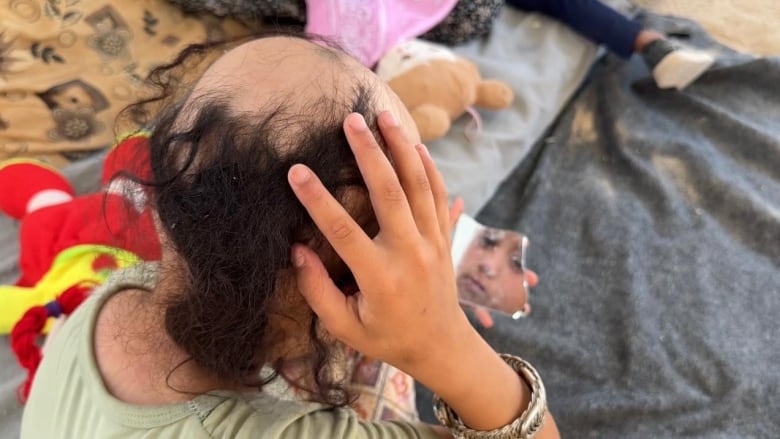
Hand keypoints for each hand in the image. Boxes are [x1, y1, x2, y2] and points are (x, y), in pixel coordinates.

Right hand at [289, 112, 559, 436]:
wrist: (442, 346)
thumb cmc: (387, 339)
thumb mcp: (345, 328)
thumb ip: (318, 291)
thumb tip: (296, 251)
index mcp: (381, 278)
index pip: (343, 231)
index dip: (317, 200)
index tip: (296, 171)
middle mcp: (410, 254)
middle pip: (389, 193)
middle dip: (369, 153)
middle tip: (351, 120)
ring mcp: (432, 242)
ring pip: (419, 185)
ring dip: (402, 147)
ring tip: (384, 116)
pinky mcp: (444, 238)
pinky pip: (438, 194)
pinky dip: (429, 167)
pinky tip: (414, 144)